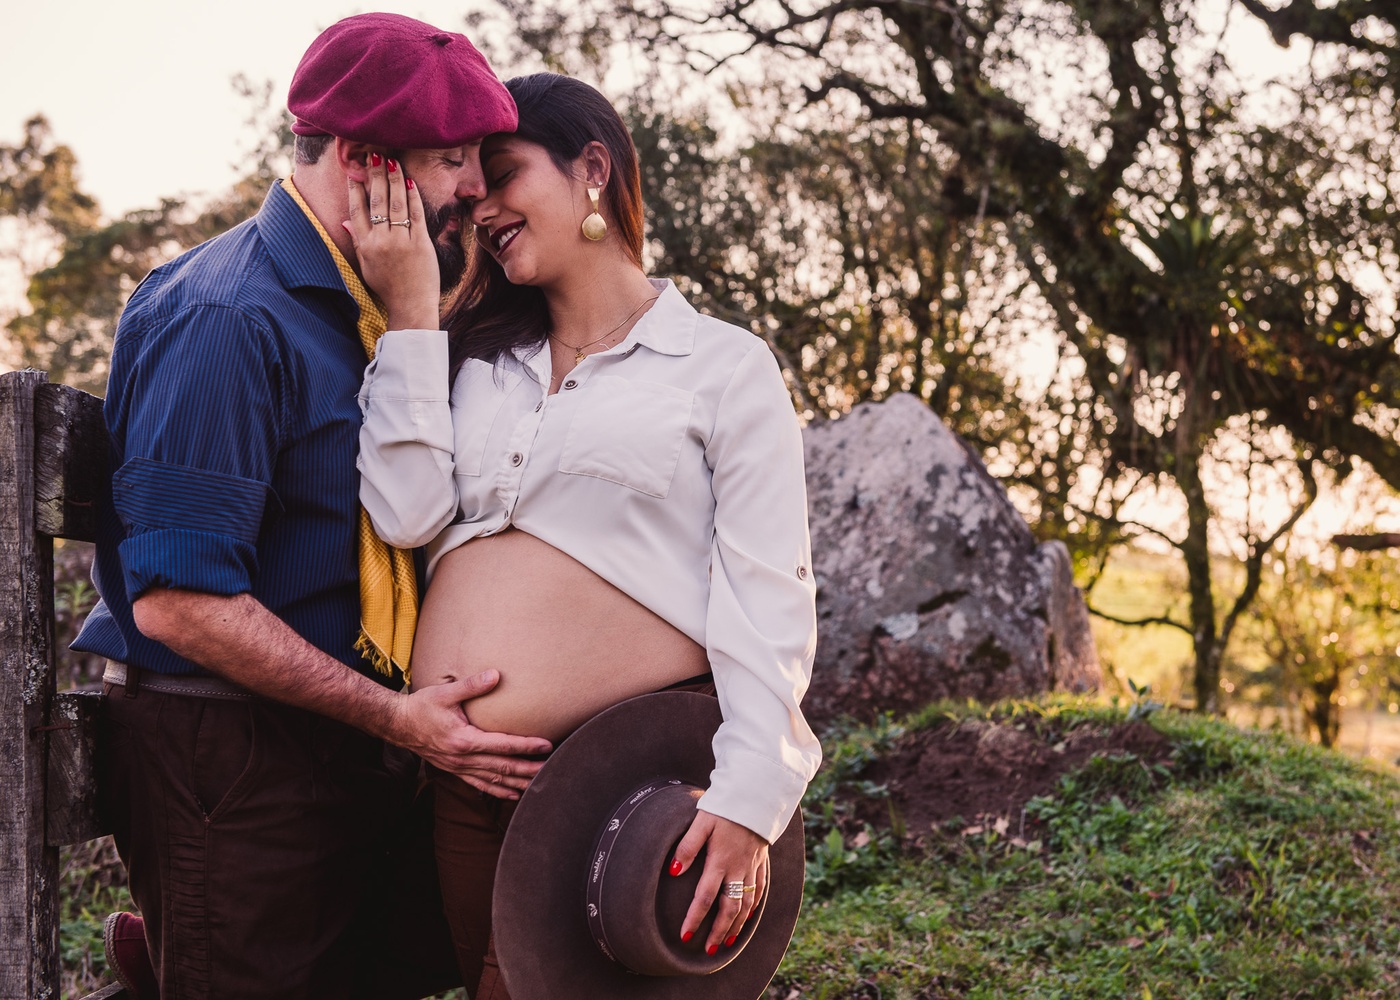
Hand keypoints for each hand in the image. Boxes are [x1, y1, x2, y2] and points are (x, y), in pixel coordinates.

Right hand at [344, 153, 439, 329]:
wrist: (411, 305)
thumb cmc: (388, 286)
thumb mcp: (366, 265)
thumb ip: (357, 241)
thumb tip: (344, 221)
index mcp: (365, 245)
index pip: (357, 209)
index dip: (356, 188)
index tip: (356, 171)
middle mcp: (381, 241)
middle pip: (376, 201)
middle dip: (375, 175)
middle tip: (374, 156)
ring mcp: (401, 241)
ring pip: (396, 203)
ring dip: (394, 179)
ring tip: (391, 162)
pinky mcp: (421, 243)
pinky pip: (416, 214)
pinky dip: (413, 197)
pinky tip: (410, 182)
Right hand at [389, 670, 551, 799]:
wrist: (398, 725)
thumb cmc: (422, 706)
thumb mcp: (445, 692)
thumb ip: (472, 685)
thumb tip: (496, 674)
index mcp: (464, 740)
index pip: (503, 745)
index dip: (526, 746)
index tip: (546, 745)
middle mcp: (463, 758)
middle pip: (503, 767)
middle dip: (528, 768)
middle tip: (552, 767)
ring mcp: (459, 768)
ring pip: (494, 780)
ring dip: (518, 782)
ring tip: (540, 783)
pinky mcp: (455, 770)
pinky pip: (480, 785)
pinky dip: (499, 791)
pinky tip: (514, 793)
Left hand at [670, 810, 769, 954]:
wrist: (757, 795)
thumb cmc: (724, 808)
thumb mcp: (701, 822)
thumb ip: (687, 847)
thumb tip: (673, 871)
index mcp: (720, 861)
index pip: (705, 897)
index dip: (695, 918)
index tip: (685, 936)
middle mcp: (737, 868)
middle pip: (729, 908)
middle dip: (719, 932)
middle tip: (708, 950)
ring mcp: (751, 866)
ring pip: (746, 904)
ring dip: (736, 925)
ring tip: (727, 942)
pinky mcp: (760, 861)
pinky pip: (759, 890)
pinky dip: (754, 906)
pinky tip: (748, 917)